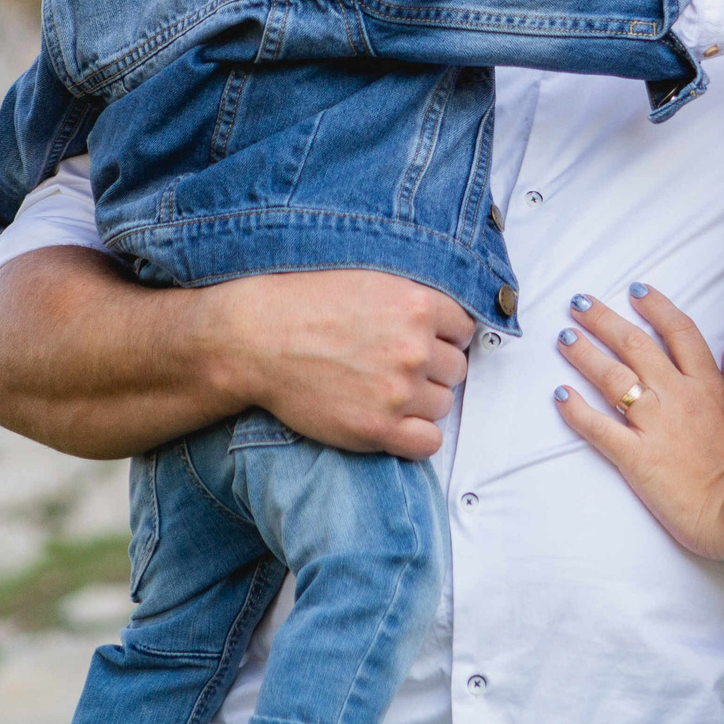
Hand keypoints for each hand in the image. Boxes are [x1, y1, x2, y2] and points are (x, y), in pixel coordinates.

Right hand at [218, 268, 474, 457]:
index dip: (443, 337)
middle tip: (396, 366)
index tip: (423, 342)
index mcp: (418, 305)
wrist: (258, 339)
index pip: (465, 329)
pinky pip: (427, 443)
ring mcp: (399, 390)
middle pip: (456, 369)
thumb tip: (446, 316)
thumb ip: (413, 297)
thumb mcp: (370, 280)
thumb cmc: (306, 305)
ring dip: (421, 402)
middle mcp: (416, 348)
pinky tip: (391, 422)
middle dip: (432, 369)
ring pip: (442, 405)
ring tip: (384, 390)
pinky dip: (415, 437)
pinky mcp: (378, 427)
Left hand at [551, 286, 723, 564]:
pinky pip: (599, 428)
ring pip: (612, 377)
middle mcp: (677, 396)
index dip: (655, 306)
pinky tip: (560, 395)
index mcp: (707, 385)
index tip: (635, 289)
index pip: (678, 331)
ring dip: (584, 354)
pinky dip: (576, 410)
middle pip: (635, 344)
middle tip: (580, 302)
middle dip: (604, 320)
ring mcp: (655, 425)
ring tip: (564, 337)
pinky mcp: (636, 457)